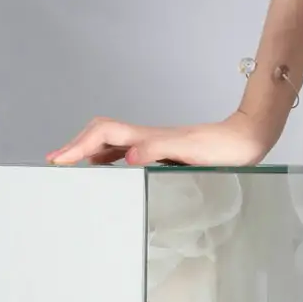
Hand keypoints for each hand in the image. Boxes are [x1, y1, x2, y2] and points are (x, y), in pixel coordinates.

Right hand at [46, 111, 275, 167]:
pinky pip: (126, 150)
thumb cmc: (223, 148)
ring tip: (71, 165)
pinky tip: (107, 168)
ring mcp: (154, 142)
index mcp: (148, 137)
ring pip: (111, 141)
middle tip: (56, 162)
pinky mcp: (164, 150)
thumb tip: (129, 155)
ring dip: (89, 150)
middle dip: (76, 145)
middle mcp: (147, 137)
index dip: (78, 145)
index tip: (59, 160)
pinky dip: (108, 157)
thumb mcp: (190, 150)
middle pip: (101, 133)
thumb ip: (158, 149)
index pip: (103, 134)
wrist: (247, 140)